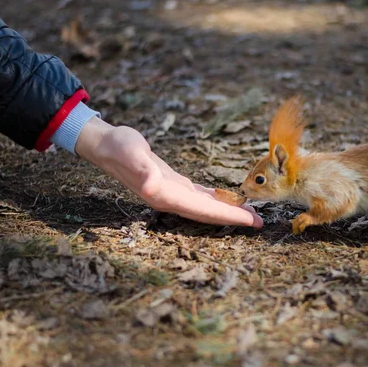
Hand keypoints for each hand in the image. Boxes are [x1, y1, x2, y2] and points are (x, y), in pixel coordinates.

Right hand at [75, 117, 262, 227]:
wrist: (106, 145)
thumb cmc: (118, 146)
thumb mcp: (129, 152)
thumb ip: (141, 169)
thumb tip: (151, 185)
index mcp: (165, 196)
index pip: (204, 211)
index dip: (228, 216)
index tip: (251, 221)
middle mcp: (171, 200)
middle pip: (209, 214)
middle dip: (235, 218)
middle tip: (262, 222)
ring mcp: (172, 194)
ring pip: (206, 207)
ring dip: (228, 211)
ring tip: (251, 214)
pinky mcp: (174, 185)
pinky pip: (200, 197)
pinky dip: (216, 200)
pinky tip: (227, 200)